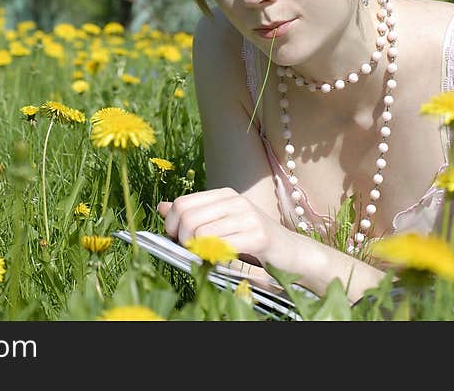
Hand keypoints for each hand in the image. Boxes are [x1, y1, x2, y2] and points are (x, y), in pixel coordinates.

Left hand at [157, 187, 289, 268]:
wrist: (291, 252)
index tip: (176, 240)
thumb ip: (194, 214)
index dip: (171, 225)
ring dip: (198, 251)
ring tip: (206, 257)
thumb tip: (162, 207)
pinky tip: (220, 260)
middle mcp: (235, 200)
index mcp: (224, 194)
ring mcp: (248, 216)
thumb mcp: (221, 223)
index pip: (182, 203)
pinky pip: (222, 246)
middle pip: (188, 217)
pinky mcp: (258, 235)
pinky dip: (214, 257)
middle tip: (190, 252)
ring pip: (201, 233)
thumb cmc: (253, 240)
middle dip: (182, 240)